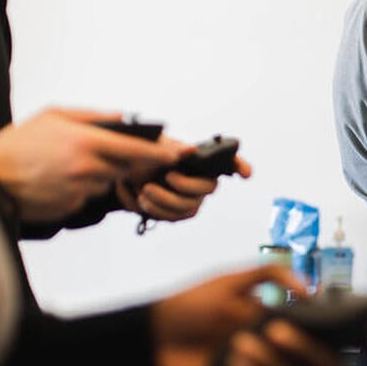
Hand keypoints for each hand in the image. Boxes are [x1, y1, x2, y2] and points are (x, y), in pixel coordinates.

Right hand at [0, 108, 181, 222]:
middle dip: (128, 162)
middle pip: (127, 168)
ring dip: (100, 174)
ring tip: (68, 163)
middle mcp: (87, 167)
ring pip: (107, 182)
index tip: (181, 154)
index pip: (138, 150)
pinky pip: (88, 196)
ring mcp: (79, 189)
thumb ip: (95, 117)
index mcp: (86, 142)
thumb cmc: (20, 142)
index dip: (163, 153)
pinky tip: (59, 178)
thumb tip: (126, 118)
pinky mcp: (71, 206)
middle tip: (109, 153)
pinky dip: (81, 188)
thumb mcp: (55, 116)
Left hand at [115, 137, 252, 221]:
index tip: (246, 174)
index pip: (229, 161)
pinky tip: (143, 199)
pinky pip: (174, 217)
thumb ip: (172, 149)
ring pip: (190, 206)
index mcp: (200, 159)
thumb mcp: (154, 148)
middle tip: (167, 176)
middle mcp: (202, 179)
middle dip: (187, 185)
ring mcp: (192, 198)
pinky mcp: (178, 213)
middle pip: (209, 187)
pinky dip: (156, 209)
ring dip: (165, 200)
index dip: (240, 167)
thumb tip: (190, 150)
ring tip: (145, 190)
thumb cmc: (142, 156)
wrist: (121, 173)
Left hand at [150, 266, 341, 365]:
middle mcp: (283, 355)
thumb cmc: (190, 309)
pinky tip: (232, 361)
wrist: (151, 338)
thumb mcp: (231, 278)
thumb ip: (272, 272)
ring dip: (271, 363)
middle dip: (307, 350)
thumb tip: (308, 289)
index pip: (333, 335)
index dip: (359, 337)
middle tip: (278, 330)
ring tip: (240, 342)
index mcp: (287, 324)